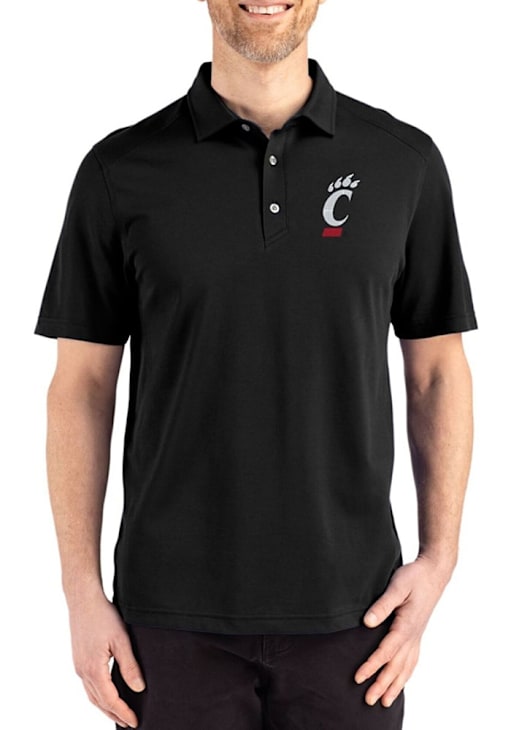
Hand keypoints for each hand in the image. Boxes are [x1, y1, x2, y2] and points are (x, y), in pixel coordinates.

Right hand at [68, 590, 145, 727]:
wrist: (83, 600)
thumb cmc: (103, 615)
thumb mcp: (121, 639)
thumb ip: (130, 665)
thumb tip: (139, 688)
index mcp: (93, 669)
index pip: (110, 700)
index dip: (123, 712)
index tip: (135, 722)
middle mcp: (83, 671)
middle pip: (99, 702)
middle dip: (114, 715)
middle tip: (129, 724)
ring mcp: (79, 666)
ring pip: (92, 695)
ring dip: (105, 708)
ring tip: (119, 715)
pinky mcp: (79, 659)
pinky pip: (88, 685)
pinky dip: (98, 696)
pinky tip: (106, 694)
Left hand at [354, 555, 452, 707]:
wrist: (434, 573)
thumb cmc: (414, 577)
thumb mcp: (397, 586)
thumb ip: (382, 605)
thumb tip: (367, 622)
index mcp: (406, 626)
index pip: (386, 652)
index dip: (371, 666)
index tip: (358, 678)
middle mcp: (413, 635)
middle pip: (396, 666)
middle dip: (382, 685)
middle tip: (368, 701)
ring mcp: (417, 636)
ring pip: (406, 667)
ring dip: (395, 685)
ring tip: (385, 702)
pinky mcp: (417, 633)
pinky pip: (412, 660)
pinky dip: (406, 675)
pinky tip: (401, 681)